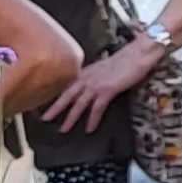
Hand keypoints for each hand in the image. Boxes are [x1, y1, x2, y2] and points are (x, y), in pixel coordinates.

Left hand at [41, 38, 159, 133]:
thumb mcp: (102, 68)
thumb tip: (87, 85)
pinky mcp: (107, 90)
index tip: (43, 103)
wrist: (138, 53)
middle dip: (54, 108)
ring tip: (63, 130)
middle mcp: (86, 78)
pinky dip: (92, 119)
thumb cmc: (124, 60)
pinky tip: (89, 129)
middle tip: (43, 119)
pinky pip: (96, 108)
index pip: (65, 85)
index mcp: (84, 72)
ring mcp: (96, 84)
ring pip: (78, 104)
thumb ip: (92, 76)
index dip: (54, 95)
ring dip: (70, 118)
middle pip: (66, 95)